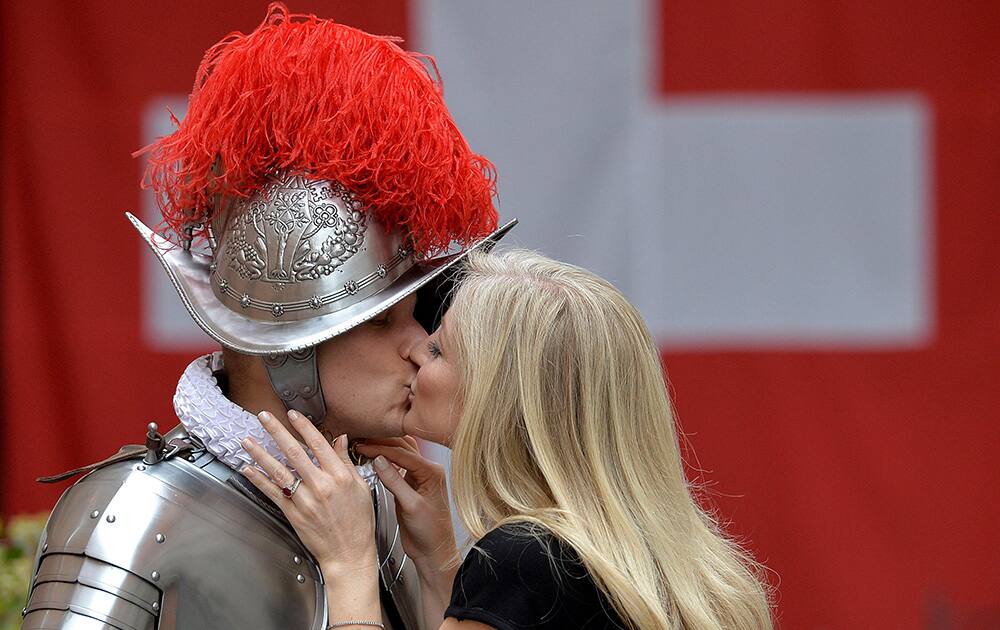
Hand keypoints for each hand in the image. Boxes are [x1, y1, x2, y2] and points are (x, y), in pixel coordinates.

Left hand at [241, 410, 376, 575]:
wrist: (349, 553)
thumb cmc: (358, 522)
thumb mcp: (361, 487)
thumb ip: (346, 462)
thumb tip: (340, 440)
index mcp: (339, 477)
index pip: (318, 444)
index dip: (303, 426)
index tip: (293, 414)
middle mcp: (320, 486)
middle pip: (294, 452)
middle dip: (277, 431)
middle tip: (264, 416)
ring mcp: (304, 500)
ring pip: (278, 471)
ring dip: (260, 454)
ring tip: (247, 440)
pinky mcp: (293, 514)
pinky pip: (272, 493)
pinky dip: (259, 480)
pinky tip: (248, 469)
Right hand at [356, 438, 457, 569]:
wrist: (433, 550)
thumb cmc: (430, 532)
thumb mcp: (411, 506)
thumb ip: (395, 482)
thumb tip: (380, 461)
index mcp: (432, 472)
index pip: (403, 453)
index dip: (381, 448)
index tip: (363, 447)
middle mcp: (428, 471)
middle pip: (402, 448)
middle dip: (381, 444)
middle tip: (361, 443)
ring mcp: (419, 478)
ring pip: (400, 455)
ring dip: (383, 450)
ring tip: (365, 447)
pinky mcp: (410, 486)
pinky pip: (397, 467)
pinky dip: (385, 462)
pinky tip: (373, 461)